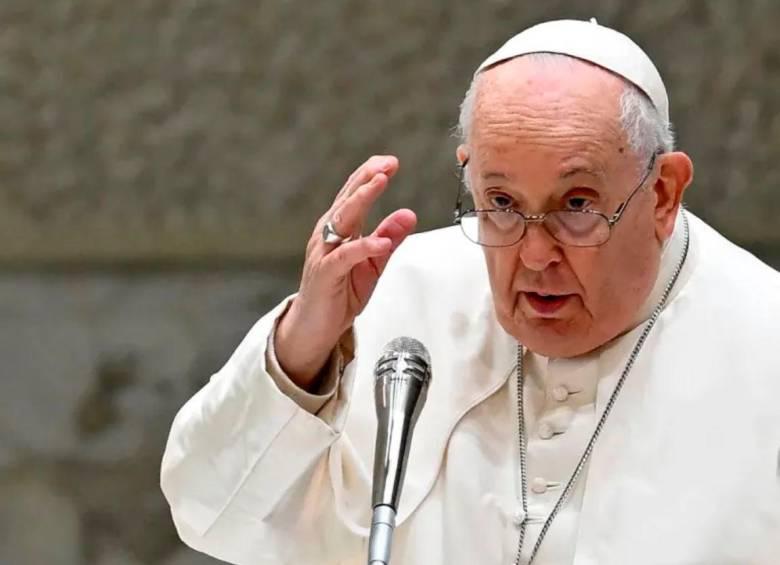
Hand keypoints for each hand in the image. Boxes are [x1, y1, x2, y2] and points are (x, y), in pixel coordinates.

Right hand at [275, 155, 416, 388]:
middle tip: (387, 164)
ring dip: (362, 199)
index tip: (390, 161)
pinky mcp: (326, 273)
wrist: (315, 326)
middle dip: (367, 178)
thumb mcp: (373, 263)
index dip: (371, 175)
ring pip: (343, 219)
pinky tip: (381, 242)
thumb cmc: (340, 292)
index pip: (354, 194)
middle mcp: (328, 234)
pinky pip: (345, 256)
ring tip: (380, 183)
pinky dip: (364, 247)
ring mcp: (324, 252)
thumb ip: (389, 238)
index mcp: (339, 228)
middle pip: (347, 199)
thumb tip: (409, 213)